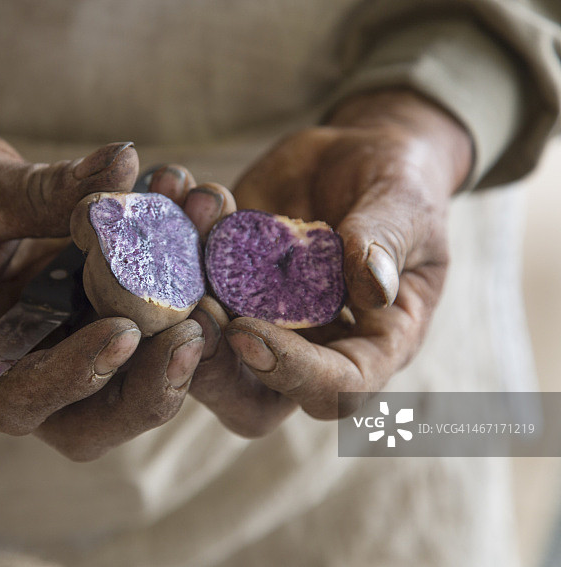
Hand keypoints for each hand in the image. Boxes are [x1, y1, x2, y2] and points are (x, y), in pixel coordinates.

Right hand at [0, 75, 204, 460]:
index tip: (123, 333)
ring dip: (178, 334)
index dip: (72, 377)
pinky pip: (145, 321)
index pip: (15, 397)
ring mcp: (62, 345)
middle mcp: (18, 364)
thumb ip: (44, 188)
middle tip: (195, 331)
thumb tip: (125, 163)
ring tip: (210, 268)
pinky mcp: (93, 316)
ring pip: (131, 378)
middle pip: (89, 418)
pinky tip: (198, 221)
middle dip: (147, 386)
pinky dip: (177, 284)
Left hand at [184, 89, 472, 434]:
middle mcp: (304, 345)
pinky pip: (187, 275)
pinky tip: (176, 187)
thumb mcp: (406, 207)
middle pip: (250, 394)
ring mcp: (255, 315)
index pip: (334, 390)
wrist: (356, 157)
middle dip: (211, 365)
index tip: (248, 330)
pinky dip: (176, 234)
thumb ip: (387, 242)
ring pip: (203, 339)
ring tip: (182, 224)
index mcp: (367, 347)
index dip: (290, 373)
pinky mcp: (222, 278)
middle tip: (192, 309)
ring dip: (179, 293)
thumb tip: (372, 286)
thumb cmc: (400, 188)